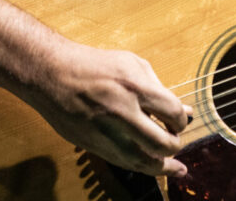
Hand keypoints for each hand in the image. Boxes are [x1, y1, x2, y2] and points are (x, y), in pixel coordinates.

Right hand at [25, 41, 193, 176]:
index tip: (181, 121)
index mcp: (135, 87)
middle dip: (175, 146)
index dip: (181, 121)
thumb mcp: (132, 64)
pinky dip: (139, 166)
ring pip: (141, 161)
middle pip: (161, 143)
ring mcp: (105, 132)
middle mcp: (122, 112)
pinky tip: (151, 166)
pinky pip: (122, 162)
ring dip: (163, 167)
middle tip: (177, 142)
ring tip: (176, 170)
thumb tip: (183, 110)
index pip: (172, 113)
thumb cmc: (95, 64)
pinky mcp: (91, 144)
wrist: (52, 74)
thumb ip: (159, 88)